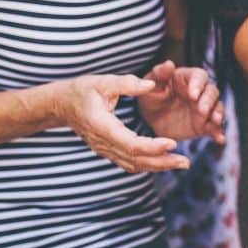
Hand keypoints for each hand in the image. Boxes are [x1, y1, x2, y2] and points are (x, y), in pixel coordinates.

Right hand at [56, 74, 188, 171]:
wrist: (62, 105)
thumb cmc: (82, 90)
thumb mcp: (104, 81)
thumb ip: (128, 83)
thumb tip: (152, 84)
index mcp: (102, 126)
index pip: (130, 143)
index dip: (152, 146)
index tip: (172, 143)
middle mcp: (103, 143)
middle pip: (135, 159)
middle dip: (162, 161)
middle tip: (185, 162)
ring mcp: (104, 149)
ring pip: (133, 165)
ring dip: (158, 166)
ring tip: (181, 164)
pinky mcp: (107, 150)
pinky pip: (129, 163)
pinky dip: (148, 164)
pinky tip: (164, 162)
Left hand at [138, 60, 224, 143]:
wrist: (150, 120)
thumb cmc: (150, 96)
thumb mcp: (151, 85)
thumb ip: (159, 74)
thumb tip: (169, 64)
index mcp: (187, 78)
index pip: (199, 76)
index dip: (198, 84)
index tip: (192, 94)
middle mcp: (200, 92)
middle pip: (212, 92)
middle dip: (209, 101)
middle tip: (201, 110)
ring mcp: (203, 109)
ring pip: (217, 108)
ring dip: (218, 114)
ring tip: (215, 121)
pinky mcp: (204, 125)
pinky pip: (215, 128)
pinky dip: (219, 132)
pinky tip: (220, 138)